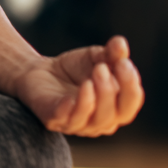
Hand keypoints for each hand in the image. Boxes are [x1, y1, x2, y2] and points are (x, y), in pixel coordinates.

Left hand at [14, 35, 143, 136]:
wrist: (38, 70)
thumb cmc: (73, 69)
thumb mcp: (94, 58)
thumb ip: (110, 53)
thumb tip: (121, 43)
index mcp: (115, 108)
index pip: (130, 103)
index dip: (130, 85)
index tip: (123, 63)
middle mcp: (100, 122)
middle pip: (115, 115)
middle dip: (110, 91)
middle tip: (101, 68)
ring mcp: (77, 124)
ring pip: (93, 120)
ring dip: (94, 100)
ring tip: (88, 80)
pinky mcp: (53, 119)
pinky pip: (65, 119)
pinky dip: (70, 109)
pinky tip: (69, 98)